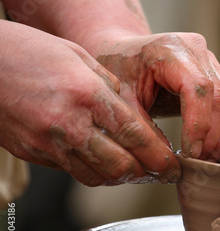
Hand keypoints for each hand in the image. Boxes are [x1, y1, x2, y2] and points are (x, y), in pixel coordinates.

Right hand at [0, 22, 178, 185]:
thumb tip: (139, 124)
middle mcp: (69, 124)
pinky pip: (73, 172)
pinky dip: (94, 172)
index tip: (175, 167)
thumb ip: (112, 93)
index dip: (161, 158)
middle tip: (160, 171)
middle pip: (121, 167)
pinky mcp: (33, 154)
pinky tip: (103, 161)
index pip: (135, 137)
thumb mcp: (83, 61)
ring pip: (97, 177)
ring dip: (122, 177)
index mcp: (88, 95)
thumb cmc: (33, 52)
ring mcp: (48, 143)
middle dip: (147, 174)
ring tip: (135, 169)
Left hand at [94, 32, 219, 164]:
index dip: (199, 125)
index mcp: (169, 49)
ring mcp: (210, 61)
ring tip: (213, 163)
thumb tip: (169, 162)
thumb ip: (143, 128)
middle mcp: (196, 50)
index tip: (191, 154)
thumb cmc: (117, 72)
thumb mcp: (121, 100)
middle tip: (203, 164)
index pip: (197, 88)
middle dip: (215, 136)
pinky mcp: (217, 74)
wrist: (121, 52)